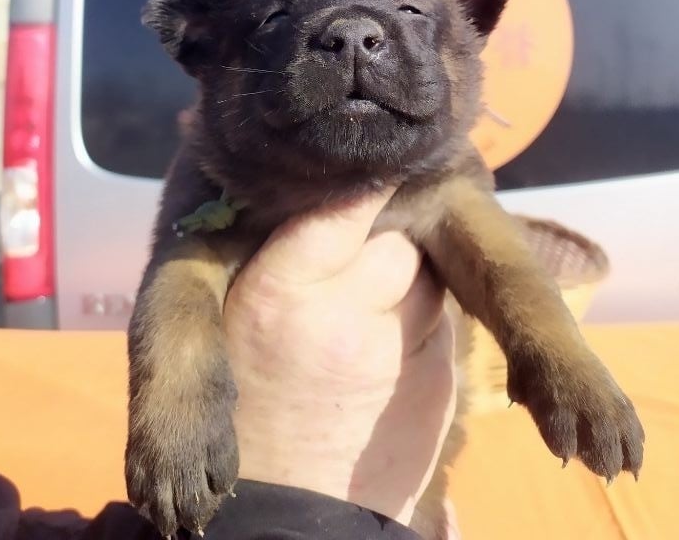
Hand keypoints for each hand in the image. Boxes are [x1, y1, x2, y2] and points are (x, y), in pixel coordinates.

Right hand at [223, 188, 455, 525]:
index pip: (338, 206)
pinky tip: (390, 348)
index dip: (361, 185)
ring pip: (426, 275)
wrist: (289, 506)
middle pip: (395, 237)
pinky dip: (424, 322)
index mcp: (278, 291)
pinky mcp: (437, 380)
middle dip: (386, 239)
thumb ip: (280, 252)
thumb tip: (334, 185)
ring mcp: (397, 350)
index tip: (371, 171)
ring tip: (368, 313)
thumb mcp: (235, 317)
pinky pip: (443, 320)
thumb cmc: (249, 394)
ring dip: (409, 280)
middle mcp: (342, 314)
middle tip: (356, 265)